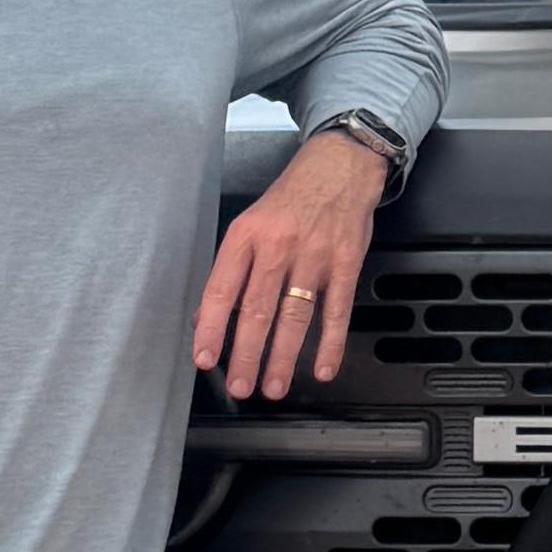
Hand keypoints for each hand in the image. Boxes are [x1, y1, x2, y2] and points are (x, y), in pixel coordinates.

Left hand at [196, 128, 388, 400]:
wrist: (339, 165)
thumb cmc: (292, 197)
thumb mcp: (251, 223)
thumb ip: (232, 269)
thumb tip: (208, 314)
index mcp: (247, 235)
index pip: (223, 289)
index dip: (212, 328)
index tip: (204, 358)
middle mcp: (279, 246)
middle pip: (258, 309)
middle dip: (247, 354)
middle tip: (239, 386)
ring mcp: (315, 255)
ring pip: (295, 315)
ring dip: (284, 357)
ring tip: (274, 386)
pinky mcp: (346, 262)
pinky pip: (337, 310)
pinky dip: (330, 343)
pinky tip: (323, 367)